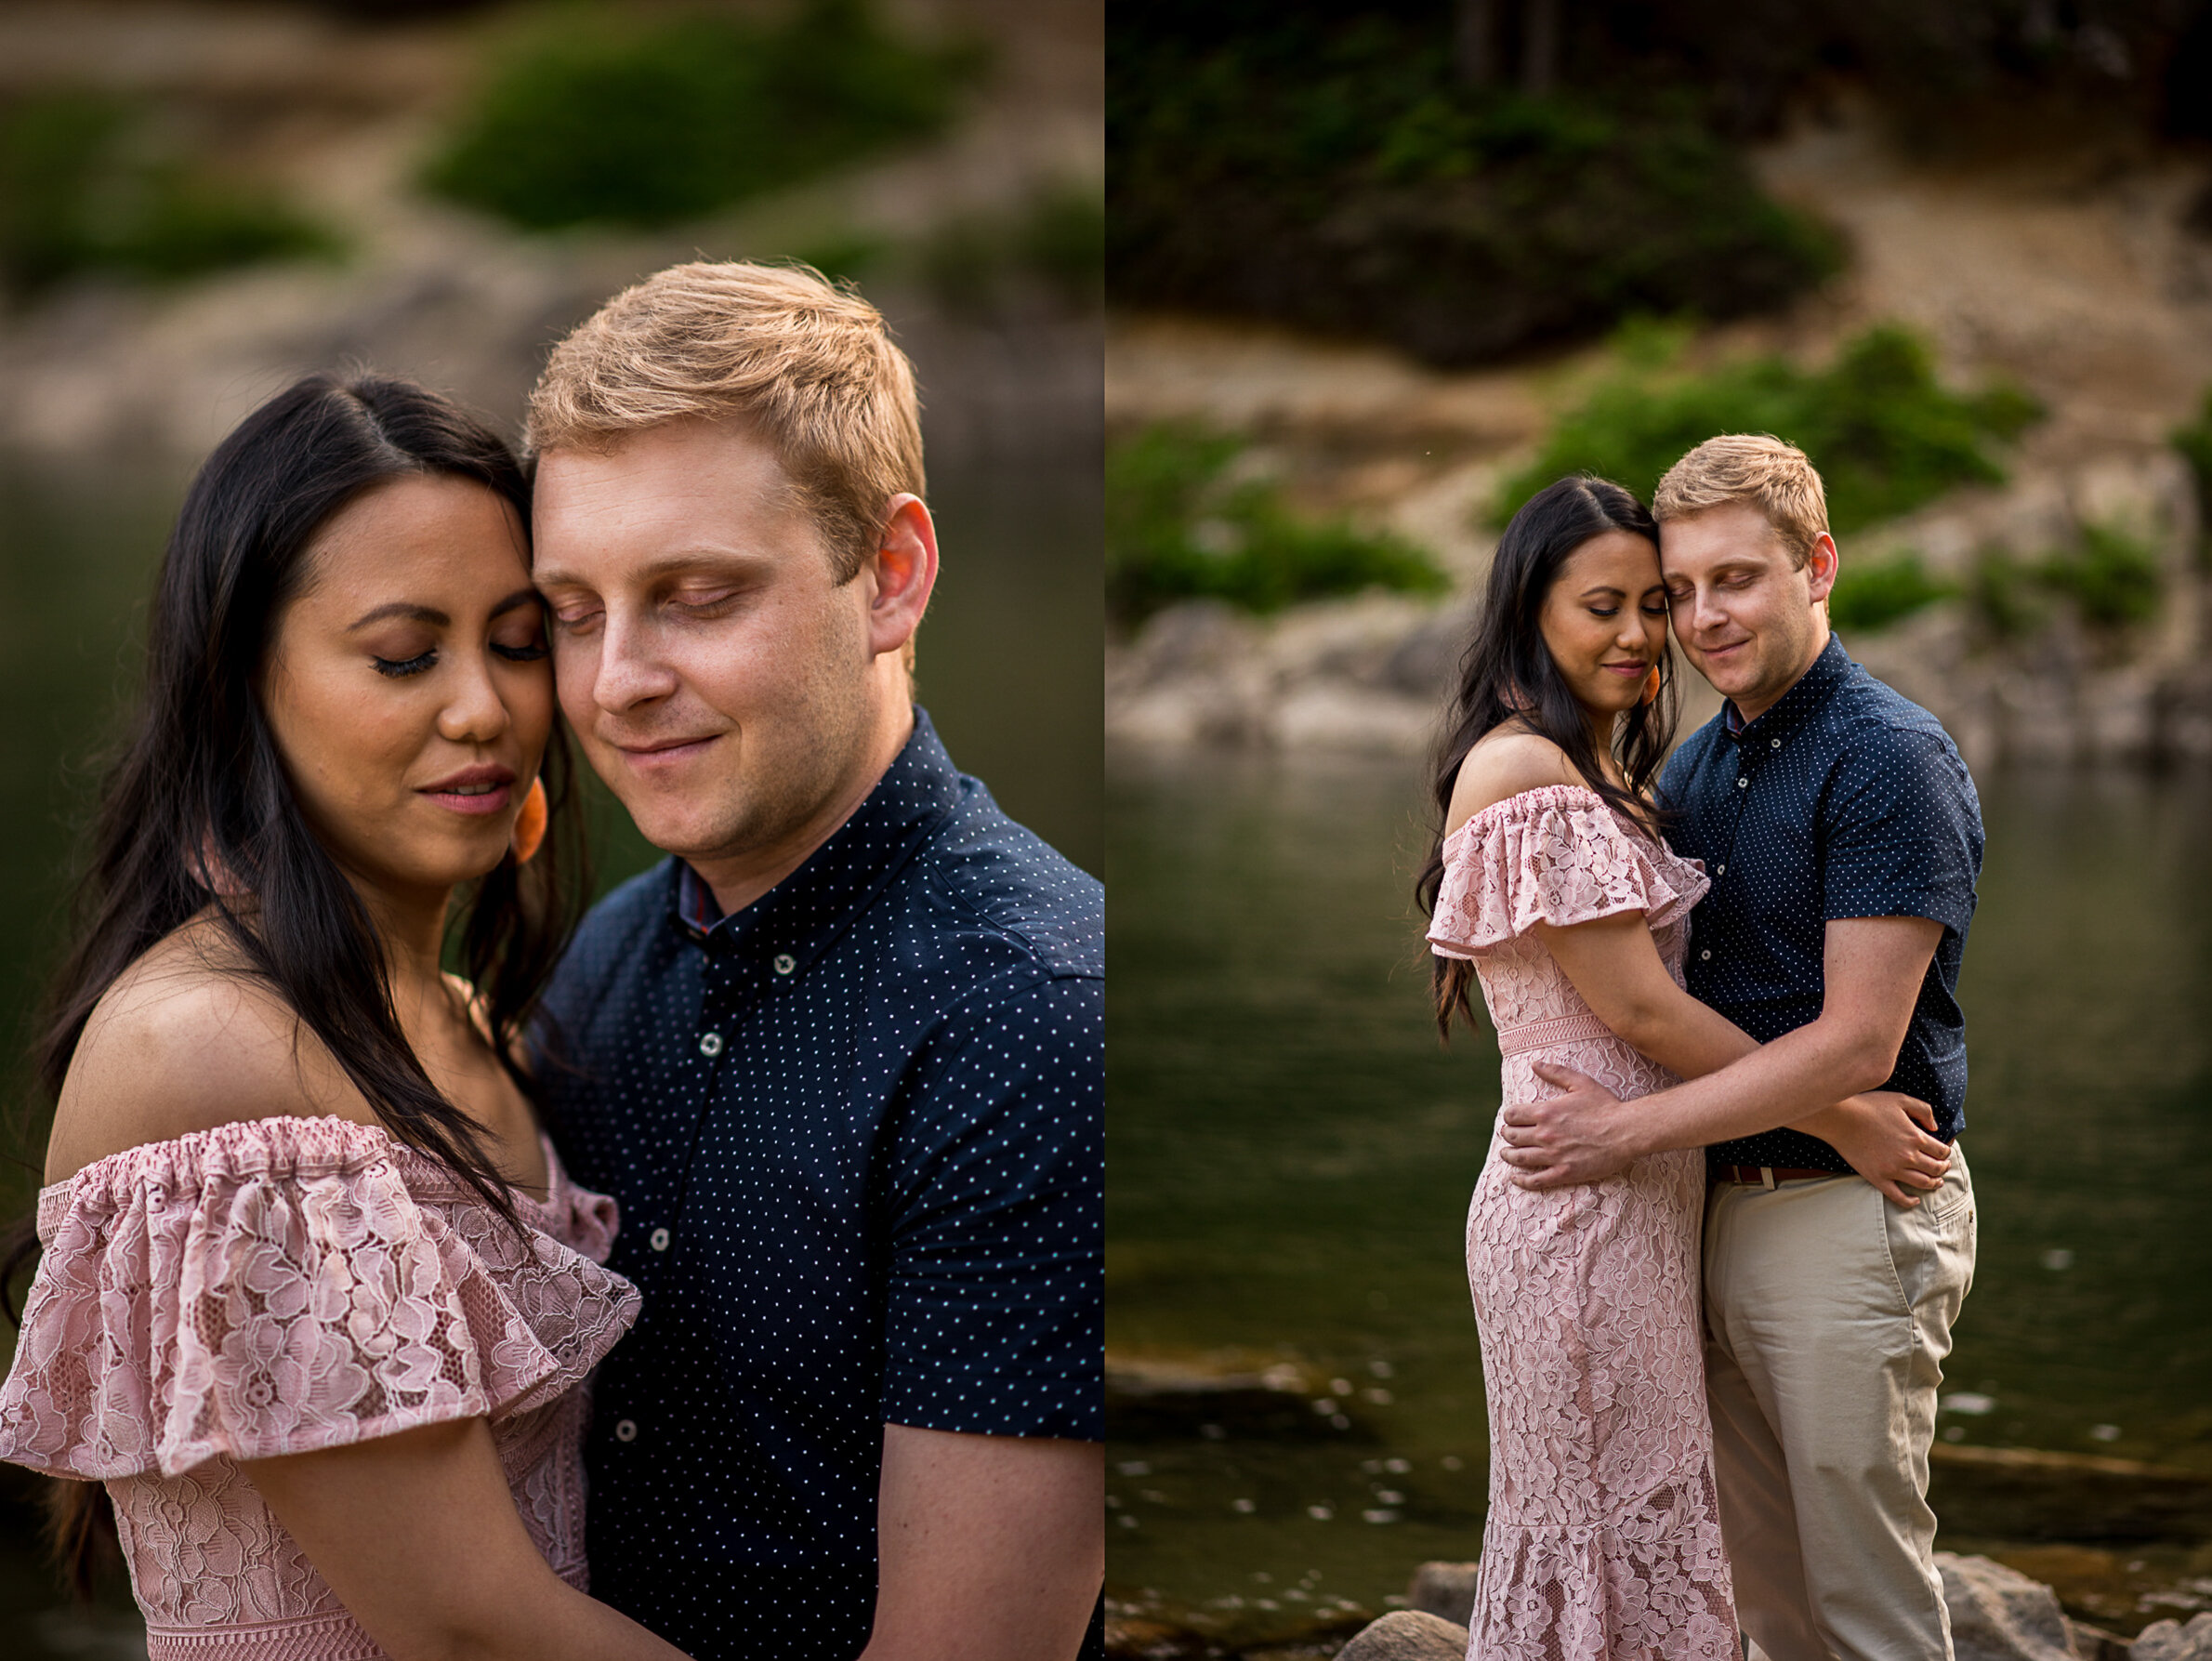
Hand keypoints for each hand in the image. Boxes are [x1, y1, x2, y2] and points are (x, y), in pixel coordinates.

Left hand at [1497, 1063, 1639, 1189]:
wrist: (1626, 1131)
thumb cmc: (1605, 1105)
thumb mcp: (1580, 1083)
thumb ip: (1555, 1072)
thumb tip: (1534, 1063)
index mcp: (1545, 1112)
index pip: (1512, 1115)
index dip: (1508, 1117)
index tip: (1511, 1118)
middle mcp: (1545, 1135)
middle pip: (1512, 1136)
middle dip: (1507, 1134)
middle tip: (1508, 1134)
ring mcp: (1553, 1155)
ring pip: (1519, 1158)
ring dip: (1508, 1155)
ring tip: (1506, 1153)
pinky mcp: (1564, 1172)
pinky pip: (1535, 1180)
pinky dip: (1521, 1180)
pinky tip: (1515, 1177)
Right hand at [1804, 1090, 1950, 1206]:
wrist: (1840, 1119)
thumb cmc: (1869, 1106)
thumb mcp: (1901, 1099)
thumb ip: (1924, 1110)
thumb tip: (1936, 1127)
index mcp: (1915, 1137)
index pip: (1942, 1151)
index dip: (1946, 1152)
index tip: (1944, 1152)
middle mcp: (1908, 1156)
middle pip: (1936, 1169)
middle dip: (1943, 1168)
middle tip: (1943, 1167)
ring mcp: (1893, 1170)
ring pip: (1923, 1183)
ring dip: (1934, 1184)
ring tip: (1936, 1182)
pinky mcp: (1878, 1178)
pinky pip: (1898, 1196)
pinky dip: (1910, 1201)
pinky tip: (1915, 1200)